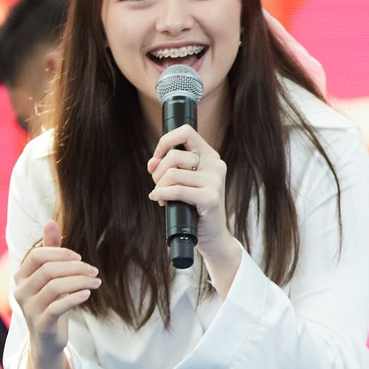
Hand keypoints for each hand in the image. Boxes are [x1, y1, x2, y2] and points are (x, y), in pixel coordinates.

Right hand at [13, 220, 98, 360]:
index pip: (37, 256)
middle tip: (94, 272)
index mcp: (21, 276)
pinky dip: (75, 298)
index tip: (80, 258)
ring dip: (80, 282)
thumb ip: (50, 250)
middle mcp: (20, 291)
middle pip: (48, 270)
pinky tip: (87, 294)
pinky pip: (58, 306)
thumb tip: (50, 221)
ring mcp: (29, 308)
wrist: (47, 339)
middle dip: (75, 268)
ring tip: (96, 283)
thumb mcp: (50, 277)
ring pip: (55, 287)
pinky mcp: (41, 323)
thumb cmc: (50, 302)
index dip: (60, 253)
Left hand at [147, 125, 240, 274]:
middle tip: (157, 185)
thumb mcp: (183, 182)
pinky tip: (159, 200)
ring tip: (161, 197)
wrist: (212, 236)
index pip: (186, 132)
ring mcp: (215, 181)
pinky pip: (176, 190)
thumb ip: (169, 168)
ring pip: (172, 173)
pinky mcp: (210, 197)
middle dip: (157, 172)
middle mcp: (216, 165)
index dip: (166, 140)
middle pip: (174, 155)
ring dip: (159, 186)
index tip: (157, 157)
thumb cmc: (194, 208)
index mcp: (211, 156)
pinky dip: (162, 194)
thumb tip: (152, 162)